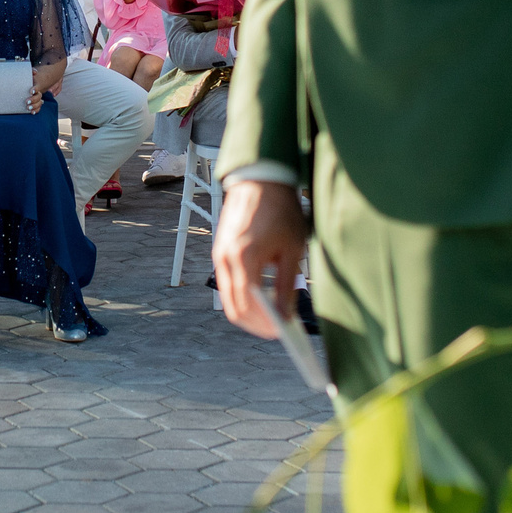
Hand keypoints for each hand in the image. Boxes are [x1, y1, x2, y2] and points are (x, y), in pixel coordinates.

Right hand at [213, 179, 311, 339]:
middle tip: (277, 329)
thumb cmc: (281, 210)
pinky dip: (241, 295)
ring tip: (272, 314)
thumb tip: (285, 315)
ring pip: (228, 296)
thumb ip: (287, 285)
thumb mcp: (293, 250)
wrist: (260, 179)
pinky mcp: (220, 250)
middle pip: (234, 308)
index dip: (264, 325)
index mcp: (244, 258)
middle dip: (255, 324)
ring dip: (248, 311)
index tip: (281, 333)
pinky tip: (261, 296)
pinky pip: (227, 282)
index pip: (248, 307)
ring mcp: (219, 254)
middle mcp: (225, 259)